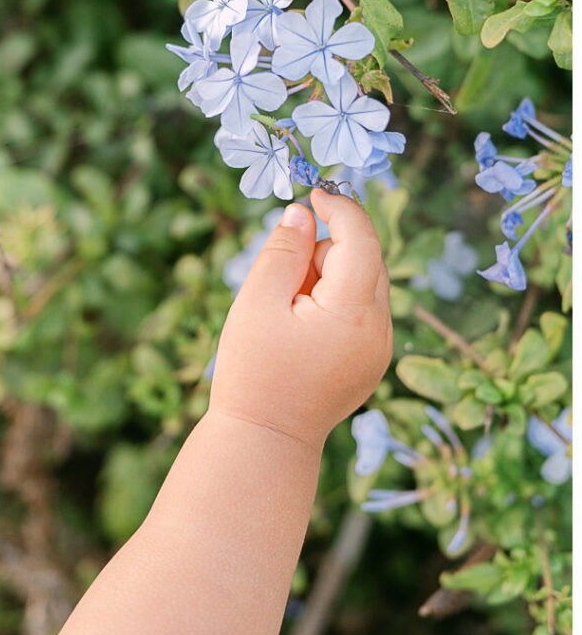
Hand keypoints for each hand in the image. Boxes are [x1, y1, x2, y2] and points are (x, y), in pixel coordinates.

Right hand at [209, 188, 392, 449]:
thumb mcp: (257, 302)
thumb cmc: (253, 372)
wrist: (265, 442)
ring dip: (330, 276)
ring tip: (289, 309)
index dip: (339, 208)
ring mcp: (381, 348)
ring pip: (365, 283)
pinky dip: (336, 300)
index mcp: (354, 314)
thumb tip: (303, 211)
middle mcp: (380, 330)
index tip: (312, 192)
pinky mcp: (373, 359)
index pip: (362, 240)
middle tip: (284, 274)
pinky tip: (303, 327)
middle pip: (366, 259)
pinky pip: (362, 310)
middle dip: (327, 250)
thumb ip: (283, 251)